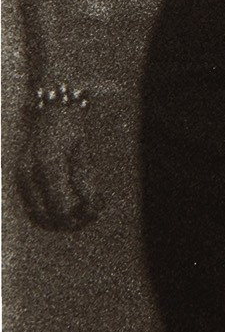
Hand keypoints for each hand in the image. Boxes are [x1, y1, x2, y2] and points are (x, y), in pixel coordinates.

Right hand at [16, 111, 100, 231]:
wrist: (51, 108)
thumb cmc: (71, 126)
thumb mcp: (83, 150)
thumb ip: (85, 179)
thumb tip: (91, 207)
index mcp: (48, 166)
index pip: (61, 207)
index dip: (80, 215)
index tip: (96, 210)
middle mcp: (29, 174)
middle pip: (47, 217)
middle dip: (69, 222)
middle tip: (90, 216)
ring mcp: (21, 177)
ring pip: (36, 215)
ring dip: (57, 221)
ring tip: (79, 215)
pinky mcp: (20, 178)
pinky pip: (31, 206)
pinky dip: (47, 213)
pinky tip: (64, 208)